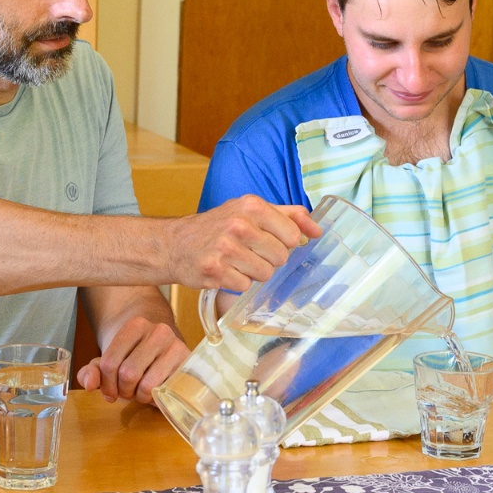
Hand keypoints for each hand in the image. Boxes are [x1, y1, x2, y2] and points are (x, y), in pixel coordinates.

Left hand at [76, 314, 189, 403]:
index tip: (110, 390)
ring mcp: (175, 346)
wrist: (164, 345)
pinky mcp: (187, 363)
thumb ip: (92, 371)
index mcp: (134, 326)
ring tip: (140, 391)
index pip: (109, 363)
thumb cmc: (133, 355)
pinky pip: (164, 390)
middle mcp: (157, 331)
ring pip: (146, 385)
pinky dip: (155, 397)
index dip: (105, 384)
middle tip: (127, 391)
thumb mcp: (110, 360)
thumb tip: (89, 385)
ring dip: (139, 396)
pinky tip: (154, 390)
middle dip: (123, 391)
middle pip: (127, 374)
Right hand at [164, 197, 320, 291]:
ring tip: (236, 261)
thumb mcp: (250, 210)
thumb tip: (317, 230)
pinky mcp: (214, 270)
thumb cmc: (217, 227)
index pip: (294, 235)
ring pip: (265, 274)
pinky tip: (224, 270)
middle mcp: (239, 224)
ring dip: (253, 272)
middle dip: (268, 259)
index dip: (284, 243)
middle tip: (248, 251)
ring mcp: (225, 248)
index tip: (268, 240)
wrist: (174, 244)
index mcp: (252, 206)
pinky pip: (244, 286)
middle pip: (281, 257)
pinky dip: (236, 282)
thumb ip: (288, 216)